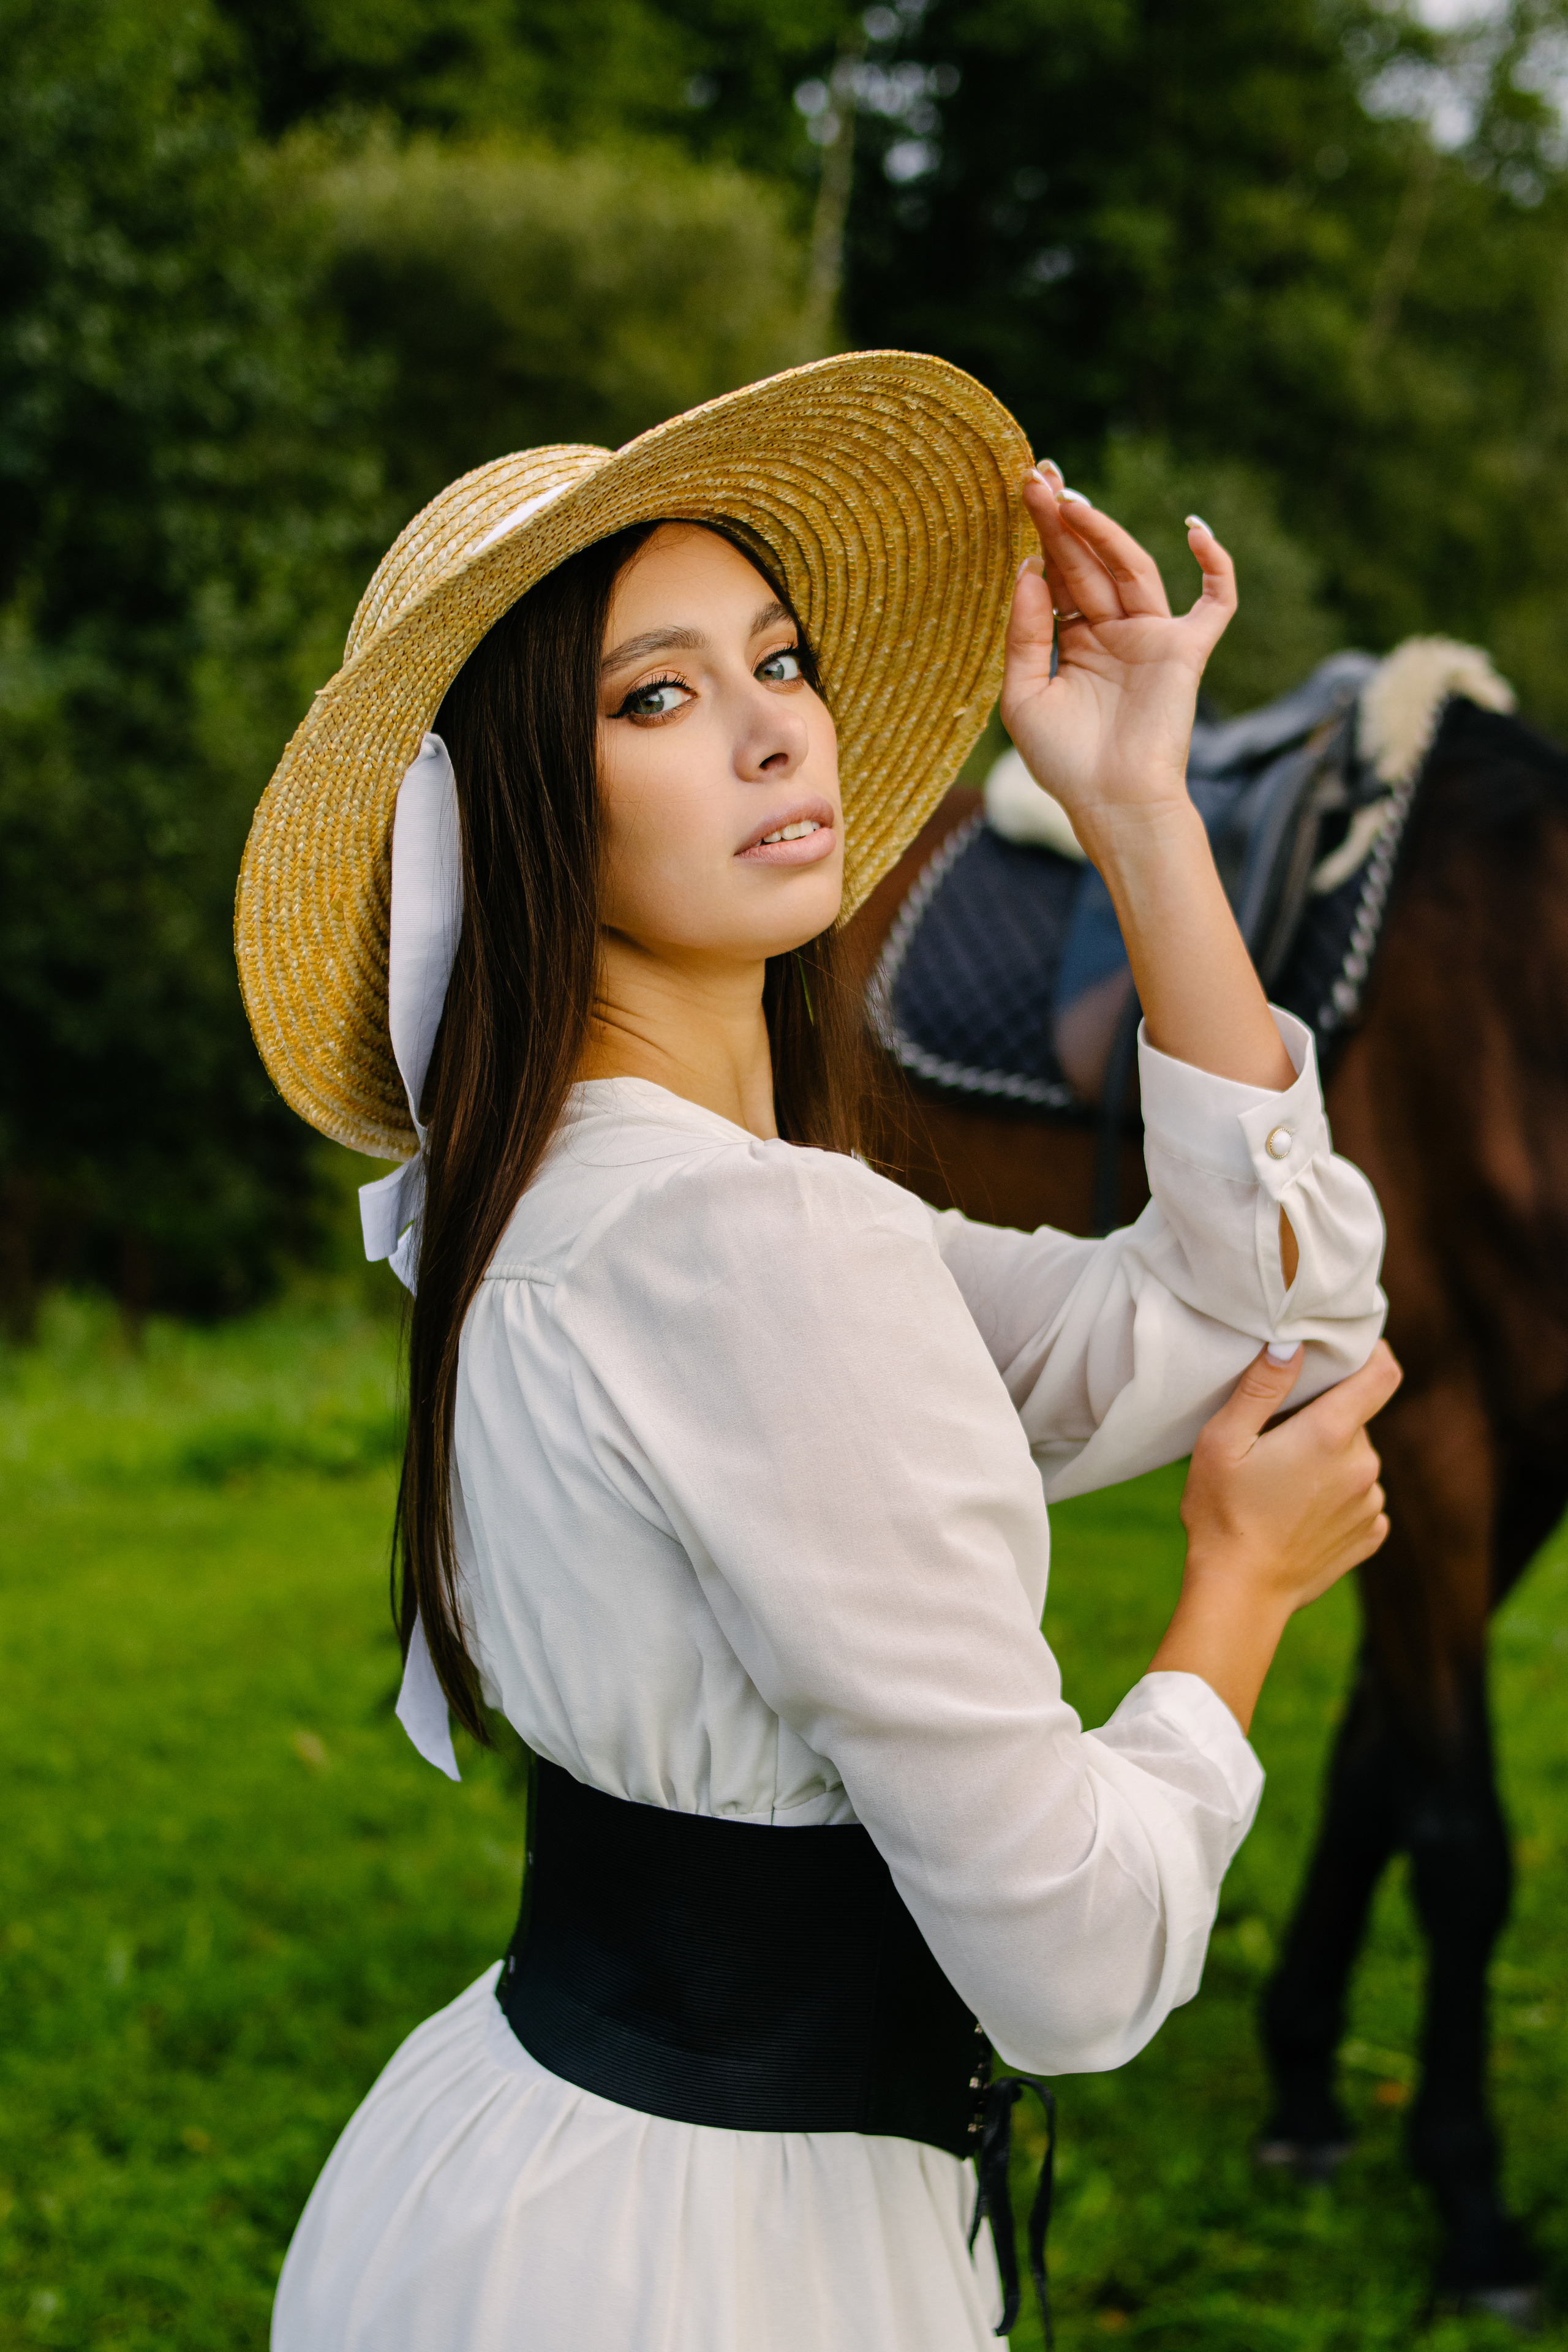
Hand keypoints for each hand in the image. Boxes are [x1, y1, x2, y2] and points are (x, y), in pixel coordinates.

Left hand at [1000, 464, 1235, 858]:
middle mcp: (1113, 632)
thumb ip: (1024, 633)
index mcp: (1074, 641)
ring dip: (1104, 531)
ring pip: (1132, 568)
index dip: (1042, 534)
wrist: (1113, 804)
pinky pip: (1214, 602)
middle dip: (1063, 521)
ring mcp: (1151, 638)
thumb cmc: (1064, 763)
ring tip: (1069, 500)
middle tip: (1037, 477)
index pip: (1057, 575)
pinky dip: (1215, 565)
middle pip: (1088, 563)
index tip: (1023, 490)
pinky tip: (1195, 529)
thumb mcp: (1023, 696)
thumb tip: (1028, 569)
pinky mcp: (1186, 651)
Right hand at [1149, 1340, 1402, 1729]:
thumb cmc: (1222, 1513)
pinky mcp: (1370, 1535)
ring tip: (1282, 1485)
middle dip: (1324, 1419)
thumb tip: (1291, 1344)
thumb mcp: (1222, 1441)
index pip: (1383, 1373)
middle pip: (1356, 1419)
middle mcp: (1364, 1465)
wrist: (1240, 1594)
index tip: (1347, 1352)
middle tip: (1277, 1439)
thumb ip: (1260, 1387)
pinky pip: (1360, 1499)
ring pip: (1356, 1460)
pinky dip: (1336, 1498)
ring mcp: (1371, 1503)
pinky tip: (1298, 1514)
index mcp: (1330, 1433)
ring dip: (1329, 1462)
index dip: (1372, 1353)